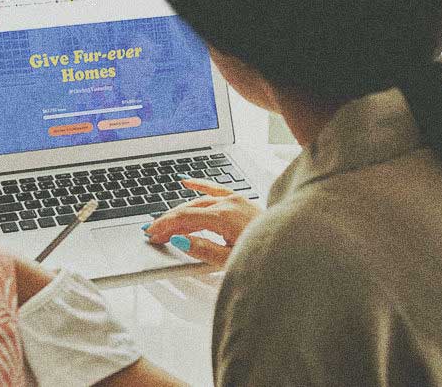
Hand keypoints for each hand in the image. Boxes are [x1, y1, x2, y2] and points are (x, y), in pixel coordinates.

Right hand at [143, 178, 260, 265]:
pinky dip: (200, 185)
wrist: (290, 247)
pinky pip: (215, 188)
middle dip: (168, 220)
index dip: (165, 226)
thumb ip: (203, 249)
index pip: (184, 218)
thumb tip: (180, 240)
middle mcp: (228, 203)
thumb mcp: (229, 260)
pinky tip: (186, 182)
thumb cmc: (262, 254)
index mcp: (224, 217)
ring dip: (180, 210)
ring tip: (165, 221)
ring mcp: (235, 199)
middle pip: (189, 208)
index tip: (152, 234)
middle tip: (153, 232)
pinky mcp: (240, 200)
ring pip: (199, 200)